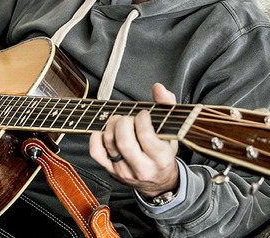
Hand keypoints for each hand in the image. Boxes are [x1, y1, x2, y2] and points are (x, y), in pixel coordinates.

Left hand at [89, 83, 179, 197]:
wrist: (159, 181)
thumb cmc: (164, 152)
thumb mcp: (172, 131)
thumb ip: (167, 105)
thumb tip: (158, 88)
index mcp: (161, 158)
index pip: (146, 136)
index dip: (142, 120)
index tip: (143, 114)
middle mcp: (142, 168)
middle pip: (124, 141)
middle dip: (123, 122)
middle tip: (129, 118)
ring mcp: (124, 170)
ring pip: (110, 143)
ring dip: (111, 126)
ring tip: (120, 122)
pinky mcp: (111, 170)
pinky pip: (96, 152)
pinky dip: (96, 137)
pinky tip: (104, 131)